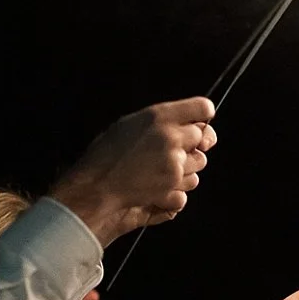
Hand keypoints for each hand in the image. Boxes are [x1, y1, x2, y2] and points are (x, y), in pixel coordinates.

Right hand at [50, 98, 216, 246]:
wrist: (94, 185)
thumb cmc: (107, 154)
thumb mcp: (129, 124)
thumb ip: (161, 122)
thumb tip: (190, 124)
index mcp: (159, 117)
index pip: (203, 108)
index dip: (203, 115)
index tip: (200, 124)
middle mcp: (171, 139)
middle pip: (202, 138)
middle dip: (191, 145)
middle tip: (169, 152)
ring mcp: (174, 165)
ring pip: (199, 166)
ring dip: (184, 170)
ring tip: (157, 171)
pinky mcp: (173, 188)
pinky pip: (187, 189)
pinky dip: (174, 192)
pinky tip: (156, 188)